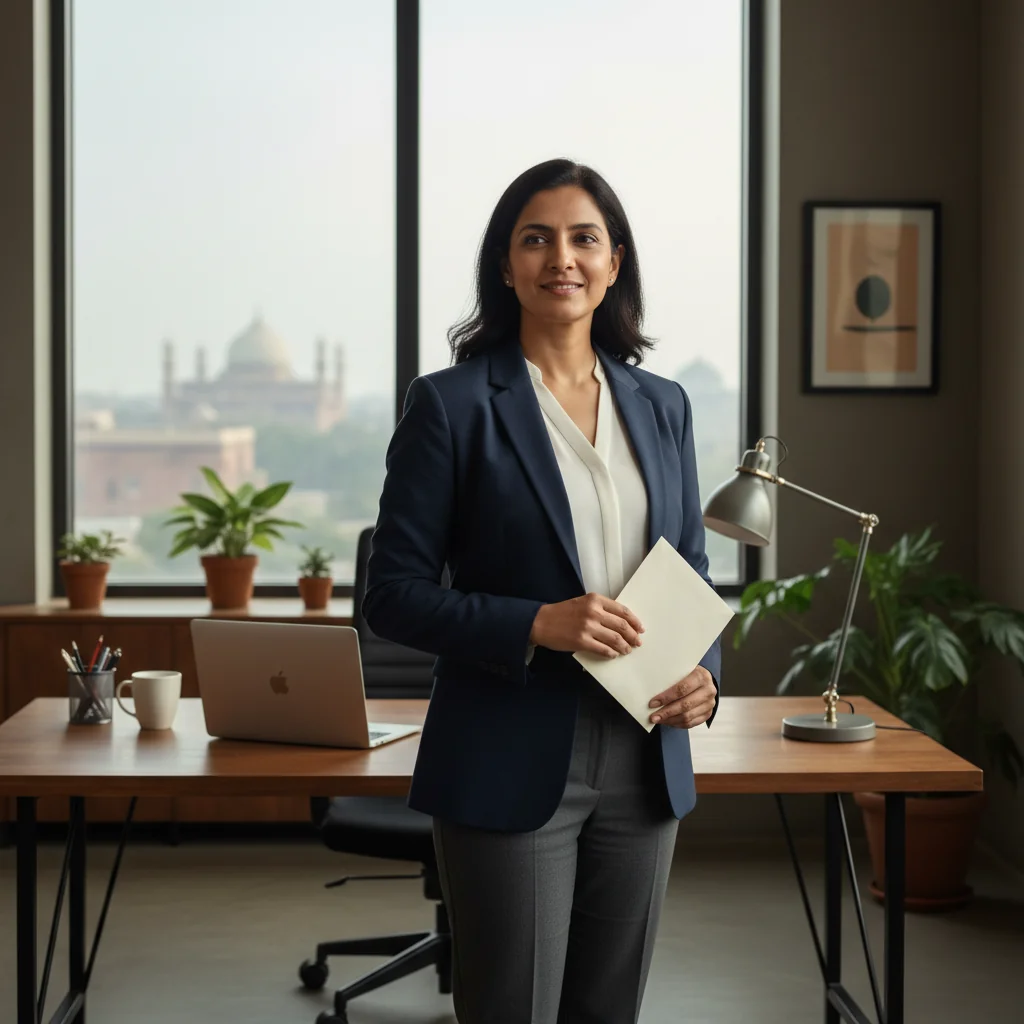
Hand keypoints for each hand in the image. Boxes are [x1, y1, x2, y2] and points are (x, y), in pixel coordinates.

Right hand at [529, 593, 644, 658]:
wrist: (541, 622)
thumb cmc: (562, 612)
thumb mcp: (583, 602)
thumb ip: (600, 608)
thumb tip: (620, 622)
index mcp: (595, 600)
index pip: (622, 611)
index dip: (634, 621)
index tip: (640, 628)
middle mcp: (594, 612)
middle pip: (622, 626)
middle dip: (633, 636)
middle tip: (637, 642)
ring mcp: (588, 627)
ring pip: (615, 639)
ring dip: (624, 646)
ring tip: (627, 650)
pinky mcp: (582, 641)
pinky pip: (603, 649)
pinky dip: (611, 653)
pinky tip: (614, 654)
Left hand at [648, 666, 715, 728]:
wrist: (704, 679)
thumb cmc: (687, 674)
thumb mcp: (681, 670)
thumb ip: (670, 676)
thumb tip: (649, 688)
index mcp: (701, 676)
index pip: (682, 689)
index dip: (666, 697)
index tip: (652, 703)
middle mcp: (708, 690)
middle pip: (685, 705)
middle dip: (667, 712)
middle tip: (653, 716)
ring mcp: (710, 703)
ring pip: (688, 716)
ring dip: (670, 720)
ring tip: (658, 720)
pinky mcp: (708, 714)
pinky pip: (691, 723)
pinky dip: (677, 724)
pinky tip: (667, 721)